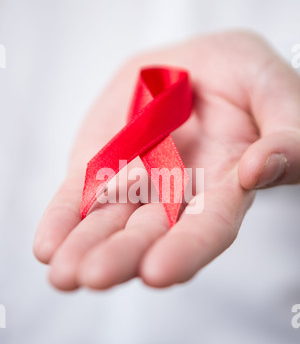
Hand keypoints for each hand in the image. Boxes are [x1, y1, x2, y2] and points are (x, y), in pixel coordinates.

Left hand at [33, 31, 299, 290]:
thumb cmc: (246, 78)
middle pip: (151, 234)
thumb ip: (284, 134)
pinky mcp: (102, 165)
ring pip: (110, 222)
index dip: (187, 249)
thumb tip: (257, 169)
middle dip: (122, 257)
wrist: (197, 65)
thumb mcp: (274, 90)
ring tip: (63, 274)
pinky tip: (48, 246)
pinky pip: (81, 195)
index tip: (159, 272)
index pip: (209, 226)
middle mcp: (178, 195)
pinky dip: (64, 219)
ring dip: (85, 248)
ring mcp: (137, 182)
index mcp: (226, 185)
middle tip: (93, 278)